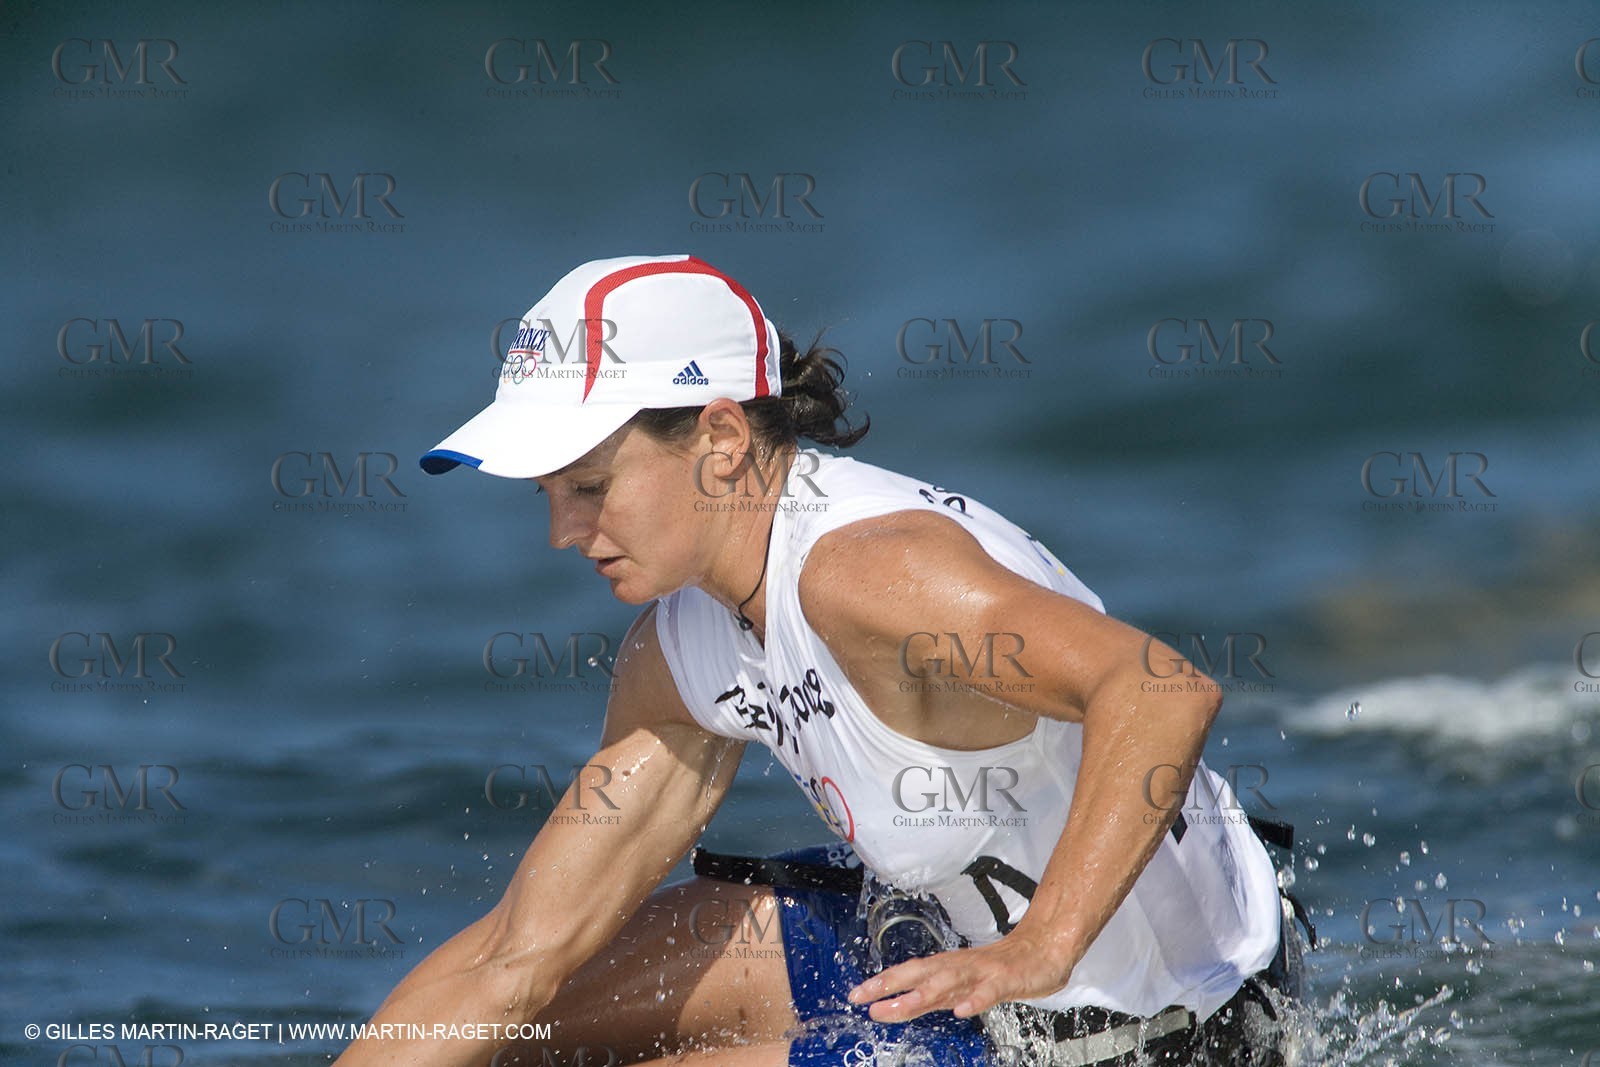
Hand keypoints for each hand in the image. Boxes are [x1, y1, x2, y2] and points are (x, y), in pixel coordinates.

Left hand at [847, 932, 1076, 1022]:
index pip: (908, 975)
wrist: (1043, 950)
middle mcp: (959, 967)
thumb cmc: (1001, 968)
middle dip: (891, 985)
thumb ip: (933, 997)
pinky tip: (962, 1010)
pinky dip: (975, 999)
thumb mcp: (961, 986)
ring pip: (949, 981)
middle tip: (864, 997)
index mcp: (947, 969)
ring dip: (924, 993)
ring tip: (901, 1005)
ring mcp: (981, 972)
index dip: (882, 985)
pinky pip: (989, 992)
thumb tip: (898, 1006)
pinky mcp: (1006, 979)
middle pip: (920, 974)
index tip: (855, 995)